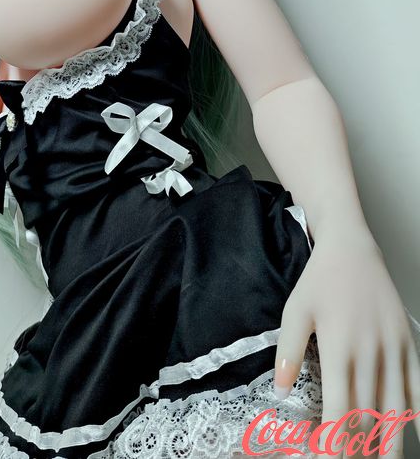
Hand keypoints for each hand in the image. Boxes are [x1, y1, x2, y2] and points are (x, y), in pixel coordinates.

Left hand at [273, 220, 419, 457]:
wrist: (353, 248)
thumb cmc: (320, 280)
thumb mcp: (295, 310)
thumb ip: (287, 351)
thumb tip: (279, 392)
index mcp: (339, 347)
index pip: (340, 410)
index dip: (333, 442)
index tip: (324, 458)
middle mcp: (371, 352)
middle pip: (368, 416)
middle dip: (357, 448)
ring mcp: (395, 350)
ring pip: (396, 409)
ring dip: (389, 442)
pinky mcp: (409, 344)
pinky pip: (419, 388)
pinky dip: (416, 415)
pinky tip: (410, 432)